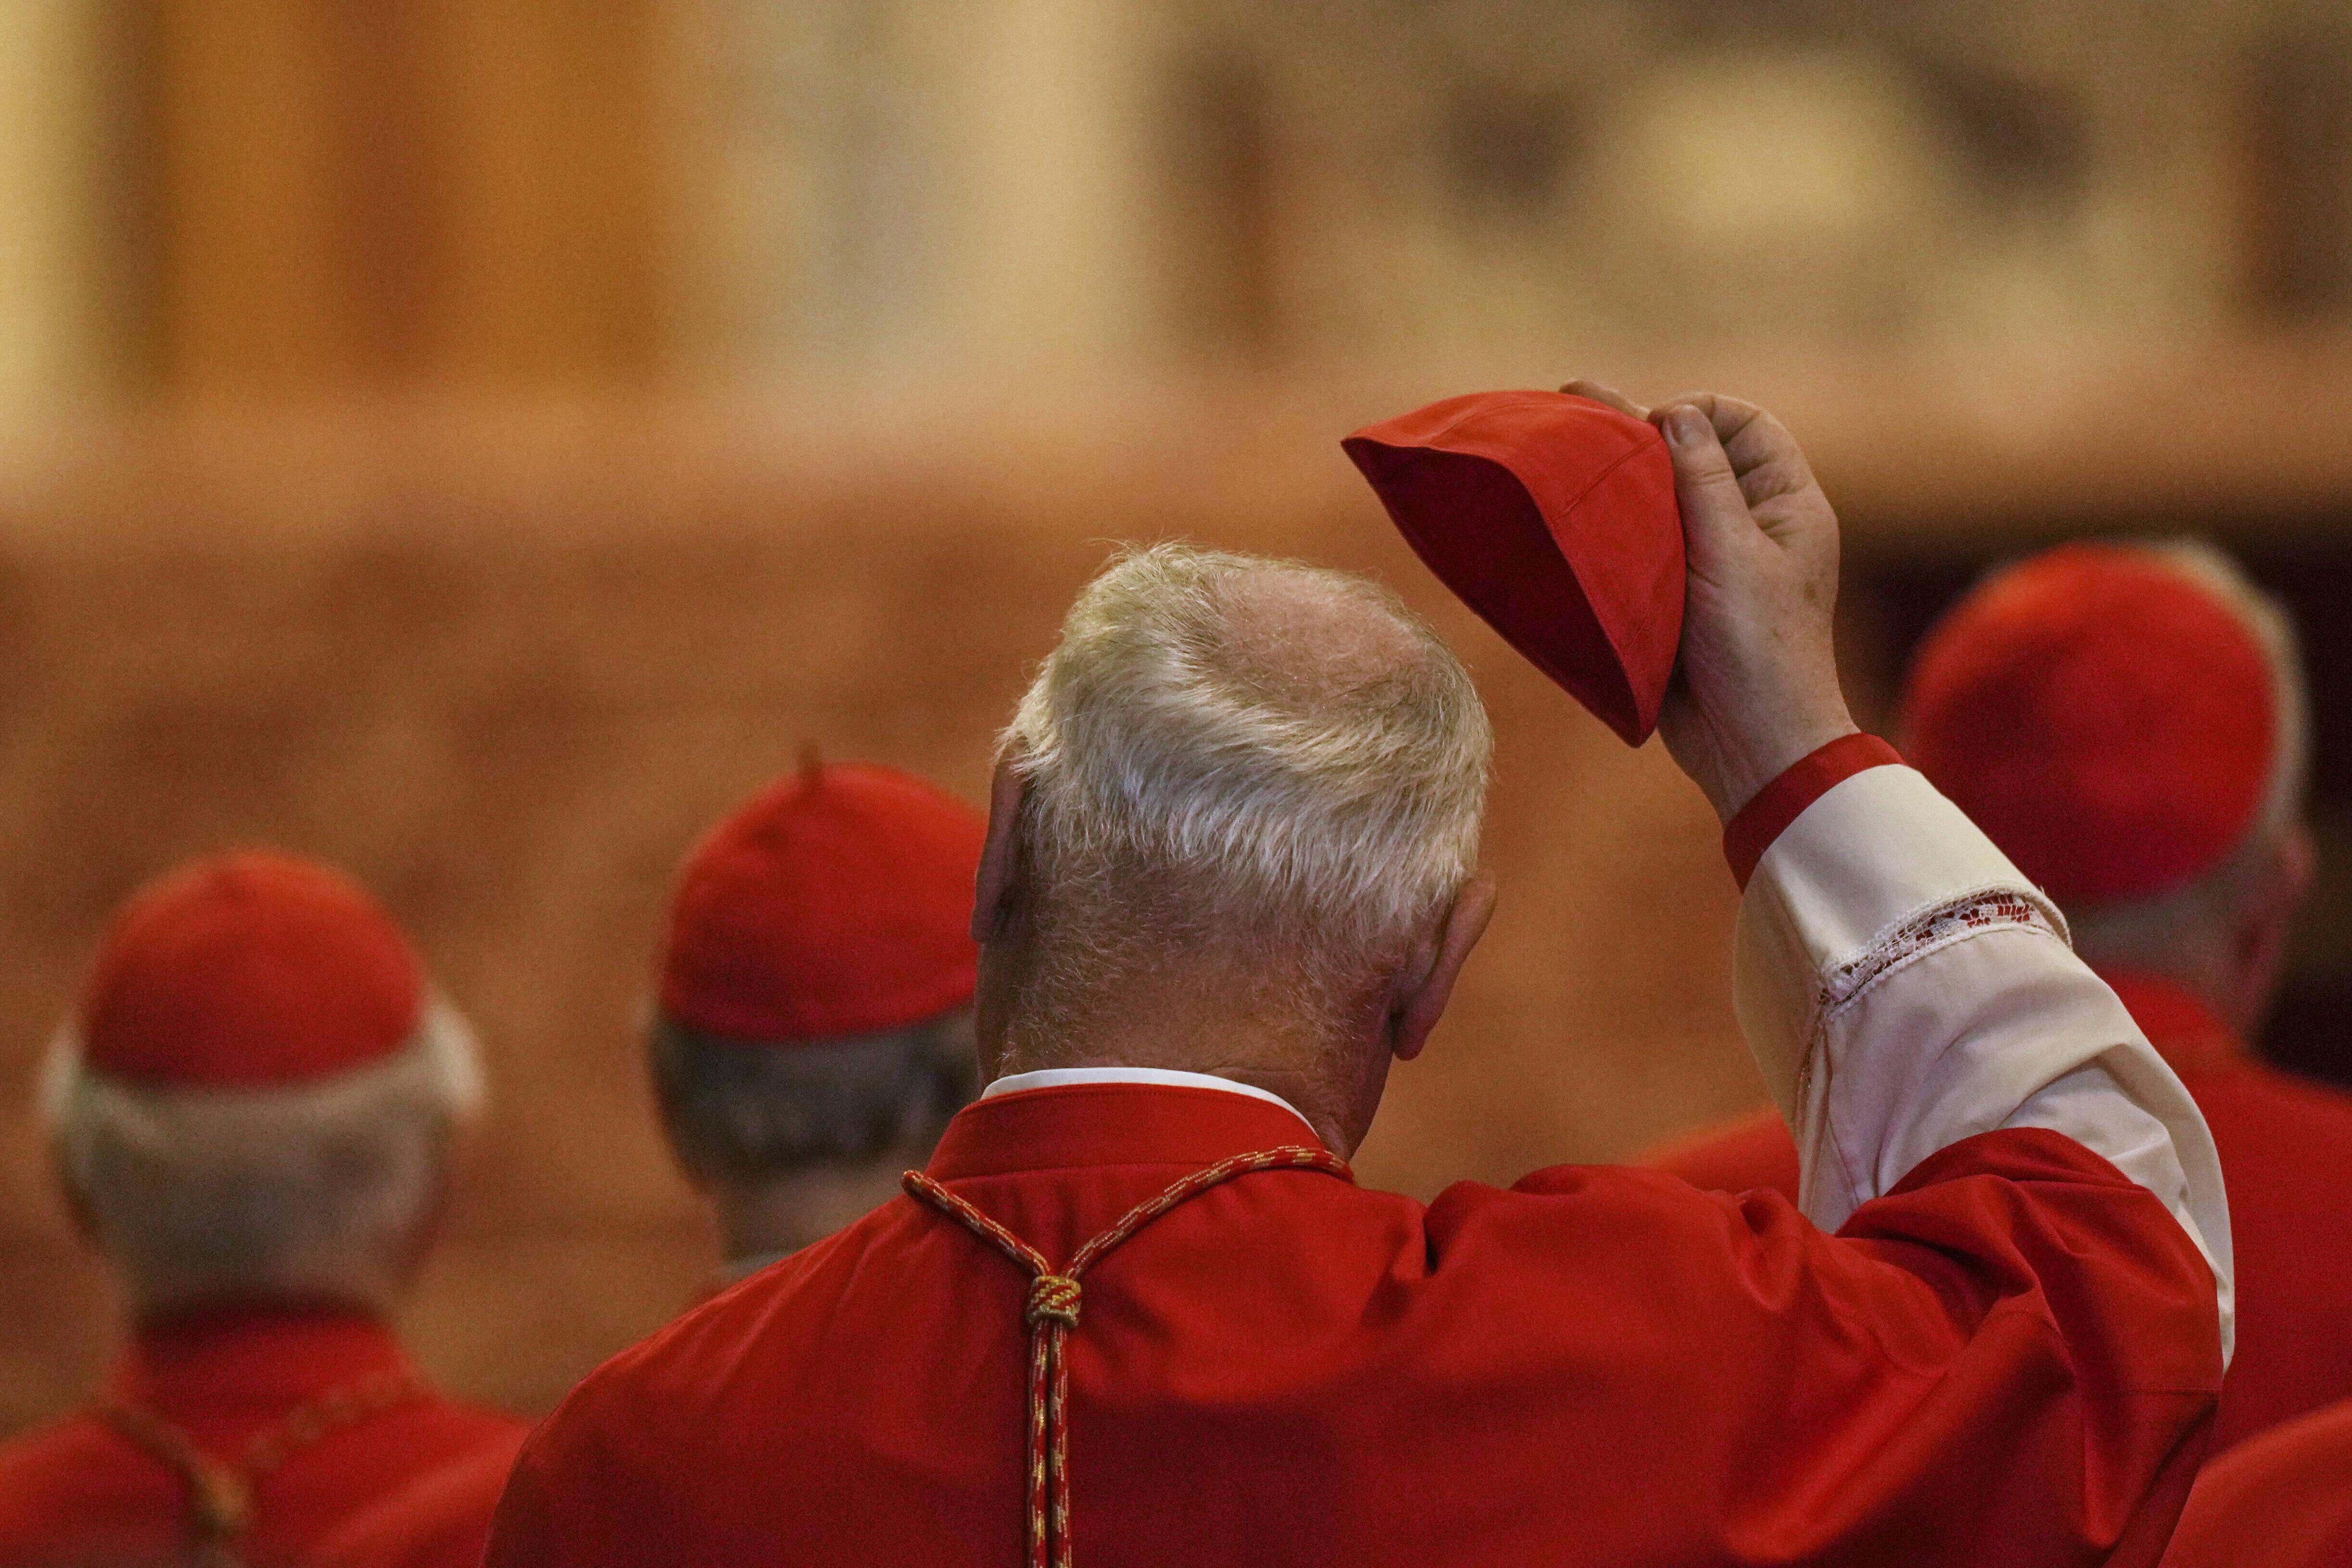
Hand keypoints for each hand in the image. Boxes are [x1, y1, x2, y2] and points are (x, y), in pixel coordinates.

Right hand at [1562, 379, 1856, 822]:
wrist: (1751, 745)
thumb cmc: (1758, 650)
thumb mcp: (1734, 553)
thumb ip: (1703, 482)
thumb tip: (1676, 416)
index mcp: (1786, 505)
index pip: (1744, 426)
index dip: (1697, 415)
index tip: (1650, 432)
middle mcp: (1752, 526)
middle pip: (1695, 458)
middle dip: (1641, 436)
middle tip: (1576, 405)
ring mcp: (1712, 563)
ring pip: (1662, 502)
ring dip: (1621, 482)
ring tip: (1563, 449)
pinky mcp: (1677, 597)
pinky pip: (1643, 547)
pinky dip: (1612, 529)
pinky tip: (1571, 513)